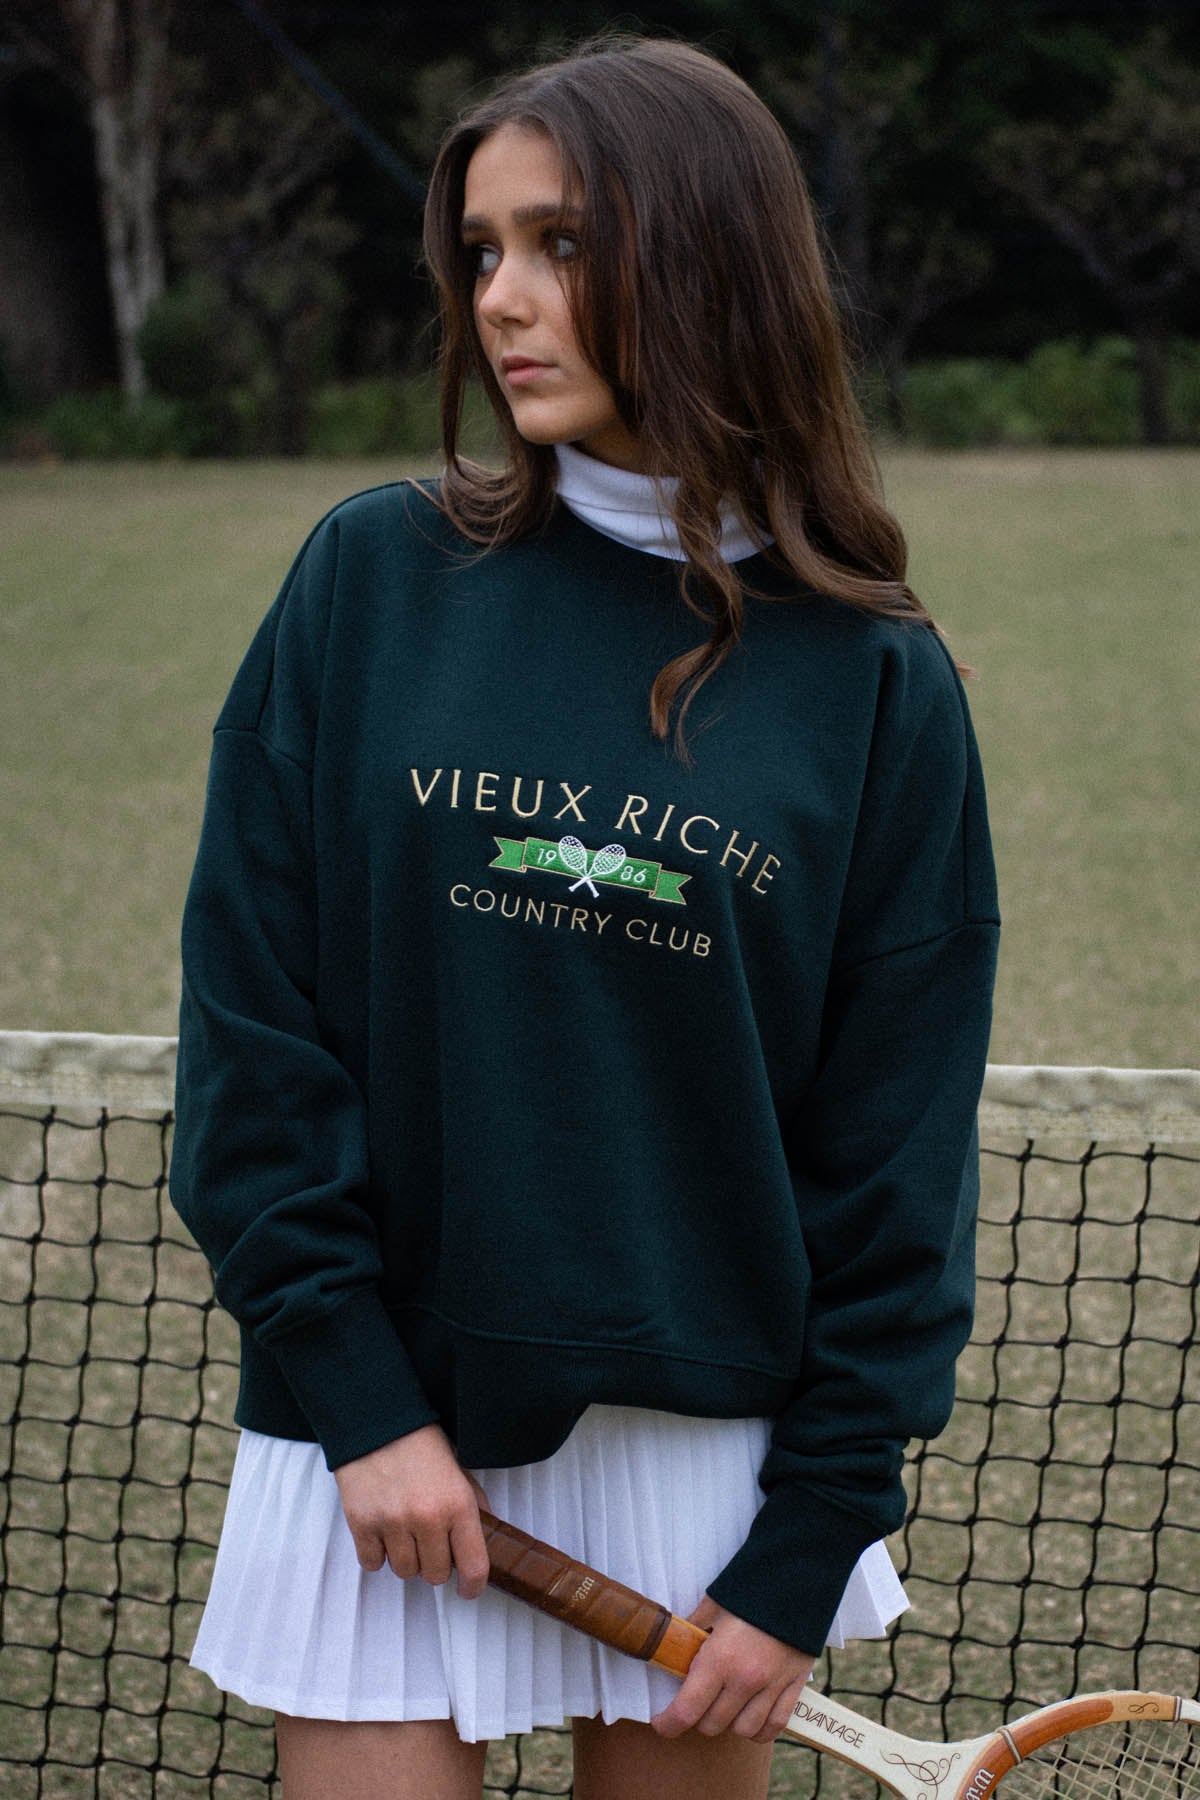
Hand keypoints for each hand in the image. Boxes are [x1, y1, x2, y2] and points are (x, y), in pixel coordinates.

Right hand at [333, 1422, 492, 1597]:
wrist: (376, 1420)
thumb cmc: (419, 1441)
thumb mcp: (458, 1467)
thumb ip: (472, 1502)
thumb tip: (484, 1532)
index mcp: (457, 1504)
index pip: (474, 1566)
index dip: (473, 1586)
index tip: (469, 1589)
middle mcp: (427, 1518)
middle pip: (435, 1575)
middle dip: (434, 1563)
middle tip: (430, 1541)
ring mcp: (392, 1523)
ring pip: (404, 1571)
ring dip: (406, 1558)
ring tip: (404, 1531)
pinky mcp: (362, 1524)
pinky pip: (373, 1564)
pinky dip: (377, 1554)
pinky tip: (383, 1531)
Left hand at [650, 1596, 814, 1742]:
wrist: (797, 1577)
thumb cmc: (750, 1588)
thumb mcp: (713, 1604)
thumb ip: (693, 1628)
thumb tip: (675, 1642)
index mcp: (719, 1659)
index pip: (686, 1711)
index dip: (668, 1724)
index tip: (661, 1724)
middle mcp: (745, 1680)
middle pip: (712, 1725)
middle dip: (697, 1717)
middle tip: (696, 1702)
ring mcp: (772, 1686)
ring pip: (743, 1730)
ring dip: (729, 1723)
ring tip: (725, 1705)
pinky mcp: (795, 1685)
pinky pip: (774, 1726)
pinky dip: (760, 1729)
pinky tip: (751, 1717)